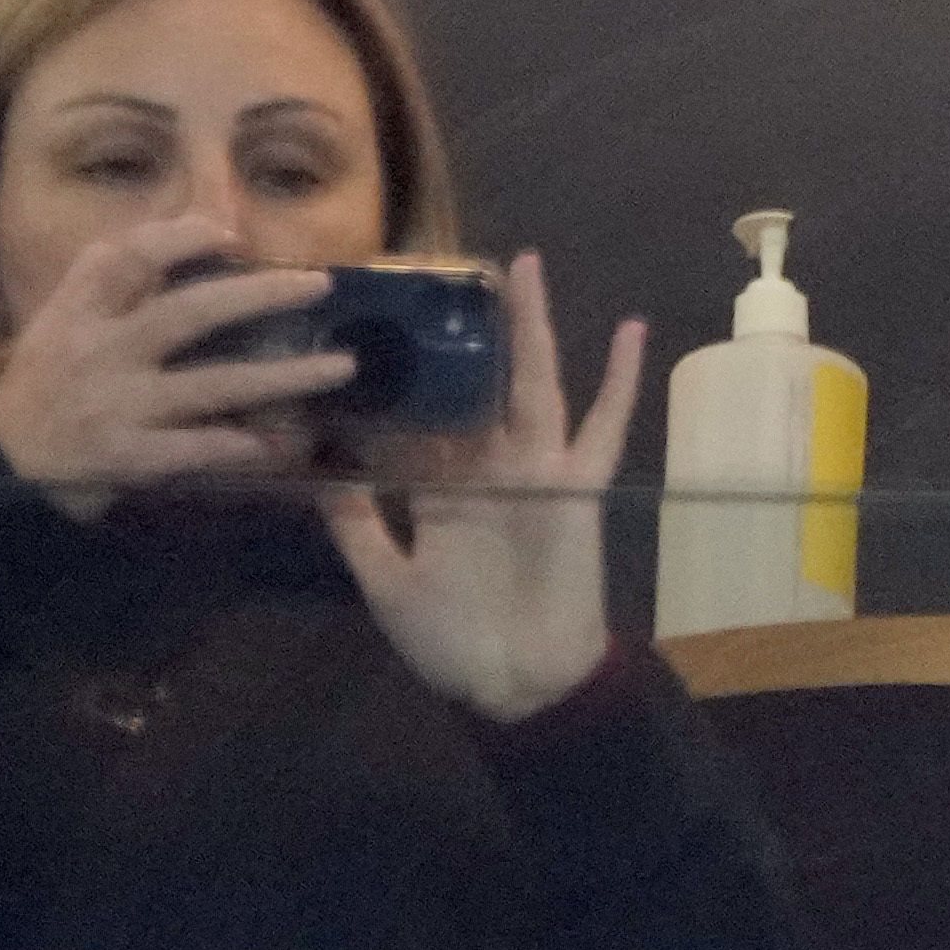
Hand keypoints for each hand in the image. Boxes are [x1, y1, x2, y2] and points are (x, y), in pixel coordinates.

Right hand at [0, 217, 354, 520]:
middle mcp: (98, 351)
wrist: (0, 459)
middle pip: (189, 312)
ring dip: (281, 376)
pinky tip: (280, 443)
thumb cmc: (48, 375)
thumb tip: (203, 226)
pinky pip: (191, 448)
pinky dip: (236, 444)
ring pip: (210, 384)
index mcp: (80, 309)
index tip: (232, 234)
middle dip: (260, 295)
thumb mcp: (63, 315)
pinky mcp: (121, 457)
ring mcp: (113, 406)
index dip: (183, 236)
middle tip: (319, 285)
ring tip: (339, 366)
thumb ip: (117, 274)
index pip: (131, 256)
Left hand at [320, 250, 648, 724]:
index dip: (402, 372)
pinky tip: (631, 330)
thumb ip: (358, 529)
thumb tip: (318, 471)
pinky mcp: (579, 483)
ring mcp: (537, 468)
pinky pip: (604, 424)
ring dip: (534, 328)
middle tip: (452, 268)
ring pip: (534, 383)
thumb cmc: (453, 641)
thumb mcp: (387, 585)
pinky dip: (620, 380)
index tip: (376, 320)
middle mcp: (488, 465)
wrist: (519, 681)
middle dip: (471, 328)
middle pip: (479, 381)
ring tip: (526, 268)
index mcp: (440, 487)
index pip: (418, 415)